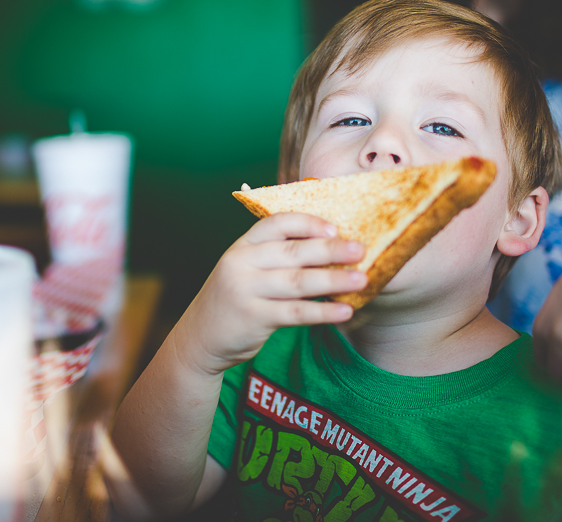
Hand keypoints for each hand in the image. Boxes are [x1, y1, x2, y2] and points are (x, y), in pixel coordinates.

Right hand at [174, 212, 366, 375]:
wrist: (199, 338)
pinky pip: (296, 313)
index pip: (276, 223)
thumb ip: (275, 257)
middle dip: (331, 249)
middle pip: (293, 252)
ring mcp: (245, 291)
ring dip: (334, 280)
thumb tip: (329, 246)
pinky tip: (344, 311)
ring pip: (298, 282)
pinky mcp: (253, 318)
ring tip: (362, 279)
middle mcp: (241, 264)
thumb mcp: (245, 269)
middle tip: (360, 250)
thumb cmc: (234, 299)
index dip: (307, 223)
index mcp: (242, 246)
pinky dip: (323, 312)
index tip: (335, 227)